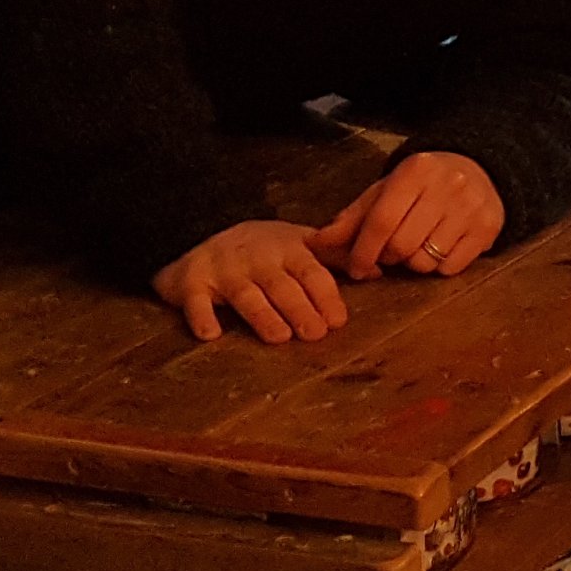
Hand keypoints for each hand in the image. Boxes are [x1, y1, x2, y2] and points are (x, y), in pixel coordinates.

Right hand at [151, 220, 350, 344]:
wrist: (201, 233)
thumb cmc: (262, 249)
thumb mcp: (300, 245)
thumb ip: (335, 258)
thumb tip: (378, 270)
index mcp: (288, 249)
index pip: (312, 272)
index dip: (325, 295)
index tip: (338, 320)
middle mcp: (257, 257)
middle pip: (281, 285)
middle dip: (300, 308)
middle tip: (315, 334)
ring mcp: (224, 268)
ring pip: (245, 294)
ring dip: (262, 315)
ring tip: (279, 337)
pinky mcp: (192, 281)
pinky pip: (195, 300)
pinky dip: (201, 316)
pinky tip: (211, 334)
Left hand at [310, 151, 504, 280]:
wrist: (480, 169)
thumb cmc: (423, 184)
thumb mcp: (387, 190)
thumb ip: (353, 217)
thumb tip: (316, 244)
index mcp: (415, 170)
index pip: (381, 221)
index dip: (363, 251)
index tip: (356, 268)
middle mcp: (448, 185)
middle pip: (402, 245)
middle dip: (389, 257)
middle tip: (391, 252)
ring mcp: (471, 207)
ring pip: (426, 260)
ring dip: (414, 263)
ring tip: (418, 247)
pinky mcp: (489, 227)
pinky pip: (451, 267)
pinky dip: (440, 266)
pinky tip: (441, 247)